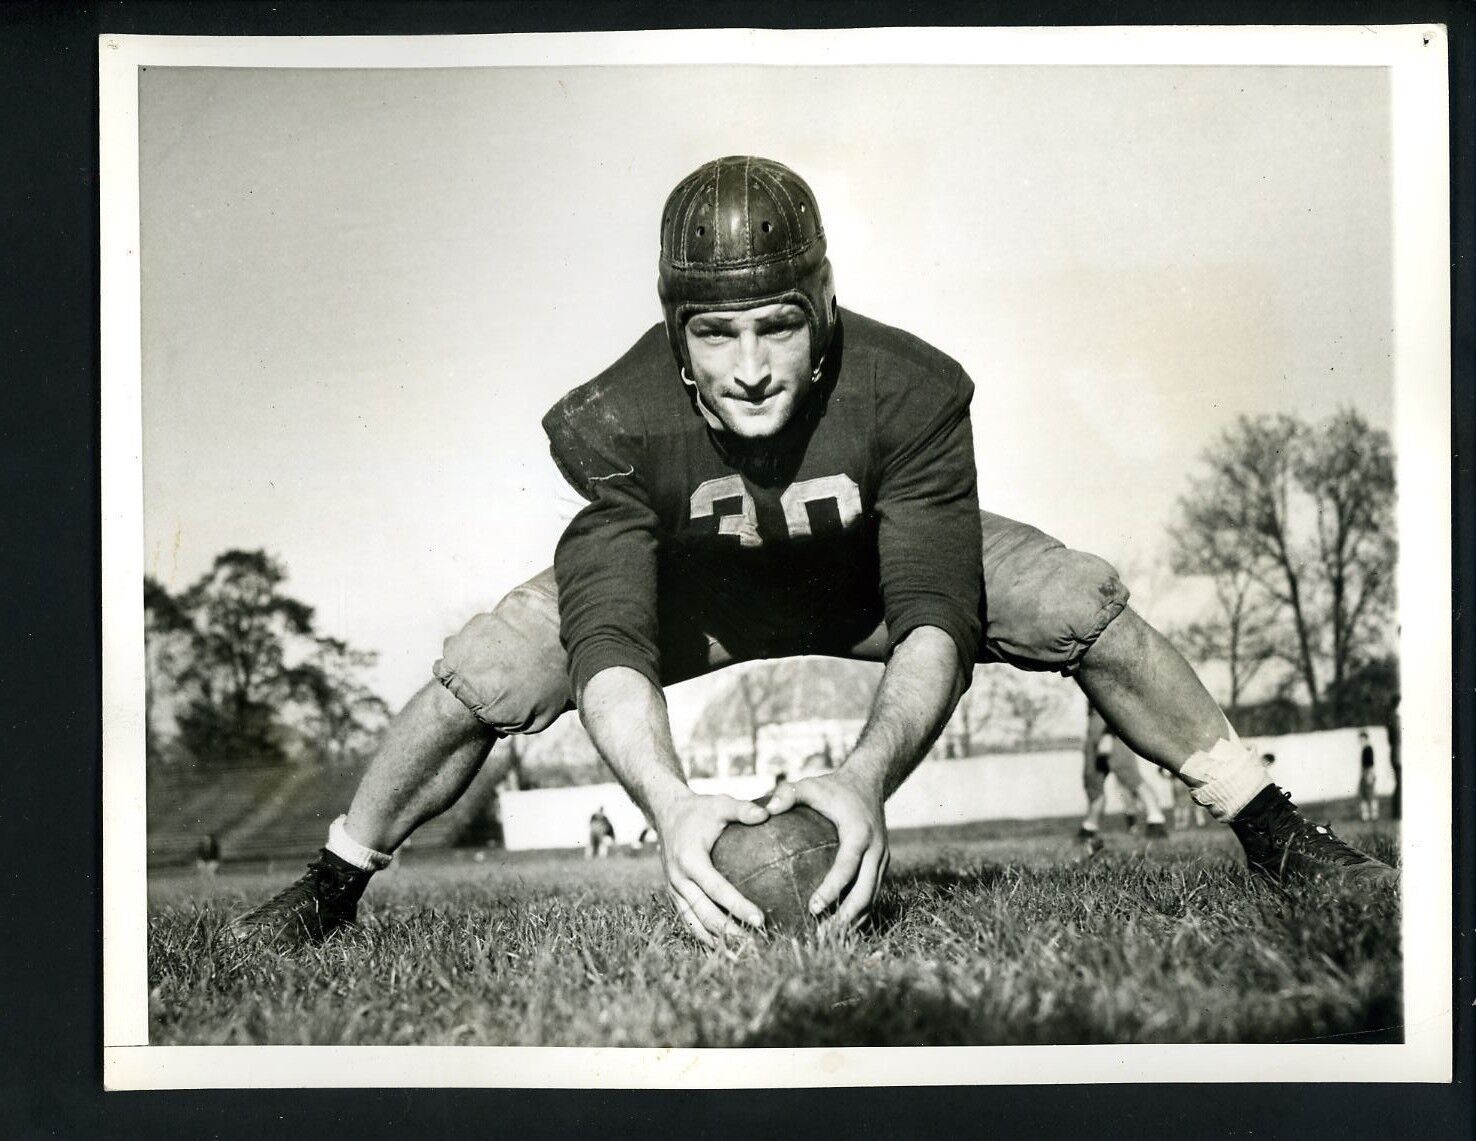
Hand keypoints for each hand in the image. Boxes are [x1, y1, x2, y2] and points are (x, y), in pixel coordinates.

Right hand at [653, 791, 768, 946]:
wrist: (666, 811)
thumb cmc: (699, 809)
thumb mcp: (720, 803)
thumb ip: (743, 809)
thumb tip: (769, 814)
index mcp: (689, 859)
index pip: (716, 889)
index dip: (738, 906)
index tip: (761, 920)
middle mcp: (678, 878)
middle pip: (705, 914)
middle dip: (730, 932)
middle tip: (757, 943)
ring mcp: (673, 889)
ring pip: (694, 923)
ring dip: (717, 940)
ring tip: (743, 953)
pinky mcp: (673, 894)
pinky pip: (688, 920)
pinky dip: (704, 936)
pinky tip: (724, 947)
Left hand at [766, 768, 888, 930]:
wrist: (869, 782)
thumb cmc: (833, 787)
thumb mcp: (809, 785)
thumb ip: (787, 794)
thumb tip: (765, 810)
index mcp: (859, 833)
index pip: (847, 867)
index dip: (832, 889)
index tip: (813, 907)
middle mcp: (876, 849)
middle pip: (865, 893)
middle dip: (844, 917)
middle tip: (819, 934)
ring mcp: (882, 860)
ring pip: (871, 899)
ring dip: (852, 920)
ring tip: (825, 937)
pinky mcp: (881, 865)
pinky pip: (871, 894)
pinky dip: (857, 912)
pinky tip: (836, 925)